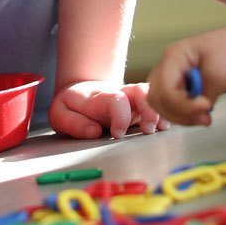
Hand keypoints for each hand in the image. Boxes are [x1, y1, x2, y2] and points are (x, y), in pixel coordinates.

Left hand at [48, 80, 169, 139]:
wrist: (80, 93)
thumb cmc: (71, 107)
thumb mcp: (60, 114)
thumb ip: (73, 123)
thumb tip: (94, 132)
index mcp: (98, 97)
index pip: (115, 99)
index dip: (120, 115)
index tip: (118, 134)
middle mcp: (119, 95)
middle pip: (139, 91)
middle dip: (148, 108)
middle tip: (148, 130)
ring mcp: (131, 100)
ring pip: (150, 95)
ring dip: (158, 110)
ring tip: (160, 128)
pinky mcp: (140, 108)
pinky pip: (155, 104)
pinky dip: (163, 113)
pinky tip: (165, 126)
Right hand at [147, 21, 225, 126]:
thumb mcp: (220, 75)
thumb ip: (203, 95)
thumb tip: (196, 112)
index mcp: (174, 56)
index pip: (164, 89)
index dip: (182, 104)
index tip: (205, 107)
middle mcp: (172, 65)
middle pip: (158, 97)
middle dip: (177, 112)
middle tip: (202, 117)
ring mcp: (180, 75)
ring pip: (166, 103)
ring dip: (182, 115)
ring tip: (205, 117)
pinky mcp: (191, 84)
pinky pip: (179, 103)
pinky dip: (188, 113)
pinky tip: (205, 114)